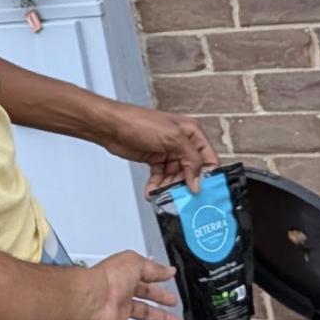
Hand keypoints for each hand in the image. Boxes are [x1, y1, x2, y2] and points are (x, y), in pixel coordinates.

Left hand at [80, 252, 181, 319]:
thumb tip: (168, 270)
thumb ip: (154, 268)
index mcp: (122, 285)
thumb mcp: (135, 263)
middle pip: (144, 314)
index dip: (159, 295)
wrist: (89, 300)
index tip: (171, 300)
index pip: (145, 291)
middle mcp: (118, 305)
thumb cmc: (107, 279)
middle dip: (161, 319)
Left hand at [99, 103, 218, 193]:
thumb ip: (190, 159)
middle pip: (192, 170)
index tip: (200, 191)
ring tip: (163, 195)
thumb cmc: (139, 122)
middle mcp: (182, 142)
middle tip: (180, 197)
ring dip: (169, 187)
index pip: (208, 158)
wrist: (112, 127)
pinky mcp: (155, 159)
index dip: (206, 175)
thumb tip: (197, 181)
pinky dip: (157, 186)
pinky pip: (161, 177)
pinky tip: (152, 192)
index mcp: (191, 132)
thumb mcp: (173, 138)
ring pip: (175, 176)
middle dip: (185, 184)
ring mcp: (168, 151)